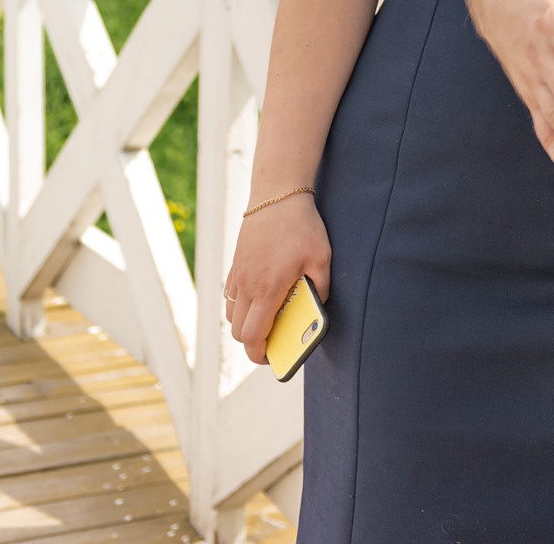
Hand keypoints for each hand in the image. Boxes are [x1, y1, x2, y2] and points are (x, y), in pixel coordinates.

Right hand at [224, 193, 331, 365]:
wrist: (276, 195)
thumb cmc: (302, 227)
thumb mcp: (322, 258)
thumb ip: (321, 288)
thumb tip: (317, 309)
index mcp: (268, 289)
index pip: (253, 336)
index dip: (259, 354)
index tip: (272, 357)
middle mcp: (248, 286)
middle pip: (238, 331)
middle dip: (253, 343)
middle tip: (273, 341)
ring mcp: (238, 276)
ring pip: (232, 315)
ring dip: (245, 324)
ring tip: (267, 320)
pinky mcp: (235, 265)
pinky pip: (231, 296)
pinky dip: (240, 306)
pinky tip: (259, 299)